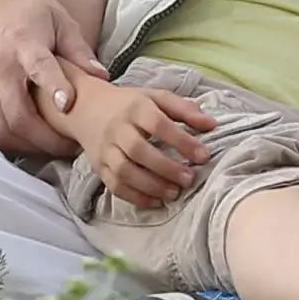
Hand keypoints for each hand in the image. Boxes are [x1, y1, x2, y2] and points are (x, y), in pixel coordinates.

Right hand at [0, 0, 109, 159]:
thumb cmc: (32, 10)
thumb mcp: (61, 20)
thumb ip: (80, 50)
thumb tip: (103, 77)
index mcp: (24, 43)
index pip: (38, 67)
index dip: (53, 86)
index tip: (68, 104)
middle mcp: (1, 68)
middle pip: (18, 113)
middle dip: (47, 137)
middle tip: (75, 145)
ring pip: (3, 129)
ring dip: (31, 146)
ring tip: (59, 148)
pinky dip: (15, 143)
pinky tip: (37, 144)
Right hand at [83, 85, 213, 210]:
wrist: (85, 108)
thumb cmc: (130, 104)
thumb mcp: (156, 97)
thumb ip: (184, 109)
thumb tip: (212, 125)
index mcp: (135, 107)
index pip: (159, 124)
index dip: (182, 141)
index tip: (204, 156)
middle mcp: (117, 129)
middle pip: (139, 151)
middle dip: (166, 168)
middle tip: (189, 179)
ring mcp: (105, 150)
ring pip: (124, 172)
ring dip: (151, 186)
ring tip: (174, 193)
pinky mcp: (98, 167)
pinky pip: (114, 186)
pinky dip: (135, 197)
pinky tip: (156, 202)